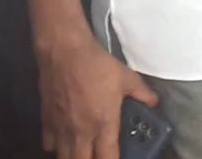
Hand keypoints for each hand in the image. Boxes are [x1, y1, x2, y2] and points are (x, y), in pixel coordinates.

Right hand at [37, 38, 157, 158]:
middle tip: (101, 154)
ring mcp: (61, 129)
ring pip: (64, 157)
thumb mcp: (128, 79)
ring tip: (84, 150)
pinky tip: (64, 140)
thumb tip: (155, 103)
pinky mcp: (46, 121)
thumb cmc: (98, 66)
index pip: (108, 158)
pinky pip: (49, 145)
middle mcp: (81, 132)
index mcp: (104, 124)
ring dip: (75, 156)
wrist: (64, 53)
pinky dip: (56, 147)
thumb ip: (143, 94)